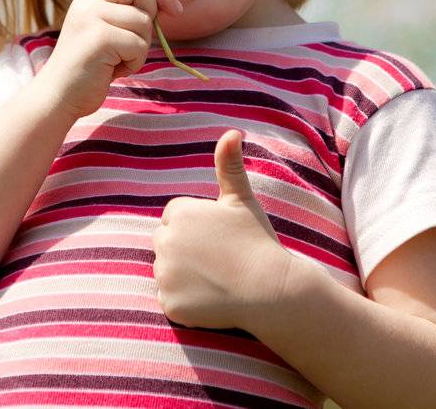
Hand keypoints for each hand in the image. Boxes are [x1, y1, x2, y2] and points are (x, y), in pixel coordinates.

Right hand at [34, 0, 181, 120]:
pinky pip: (138, 45)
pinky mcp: (99, 37)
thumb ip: (128, 13)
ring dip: (139, 48)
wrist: (59, 96)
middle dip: (150, 17)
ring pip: (143, 23)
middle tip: (132, 43)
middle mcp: (89, 0)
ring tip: (116, 60)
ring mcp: (92, 16)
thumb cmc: (91, 67)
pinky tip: (112, 70)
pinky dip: (133, 62)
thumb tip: (169, 3)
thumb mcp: (107, 30)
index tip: (174, 10)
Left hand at [152, 129, 294, 331]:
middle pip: (166, 246)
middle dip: (186, 252)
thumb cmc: (257, 241)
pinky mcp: (169, 304)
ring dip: (185, 278)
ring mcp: (165, 274)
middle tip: (219, 261)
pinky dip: (187, 304)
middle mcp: (164, 241)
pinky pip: (171, 301)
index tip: (221, 240)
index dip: (199, 232)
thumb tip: (232, 132)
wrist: (271, 289)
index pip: (174, 221)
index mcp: (177, 212)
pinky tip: (211, 300)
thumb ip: (229, 166)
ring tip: (217, 280)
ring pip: (166, 274)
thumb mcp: (241, 200)